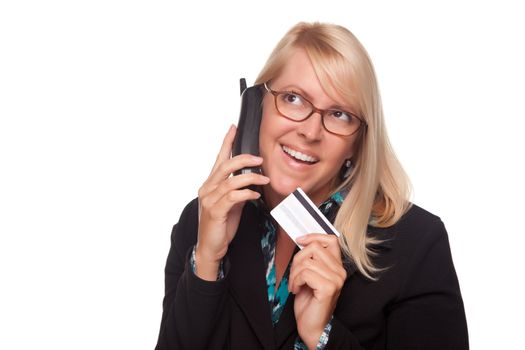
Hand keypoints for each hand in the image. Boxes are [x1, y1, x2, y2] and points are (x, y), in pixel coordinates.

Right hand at [196, 125, 269, 279]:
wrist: (210, 247)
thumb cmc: (221, 225)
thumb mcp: (231, 204)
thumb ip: (237, 190)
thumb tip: (251, 181)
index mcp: (210, 184)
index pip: (219, 159)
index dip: (226, 142)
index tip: (233, 128)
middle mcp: (207, 189)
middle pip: (225, 166)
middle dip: (244, 159)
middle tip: (259, 158)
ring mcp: (209, 200)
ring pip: (230, 181)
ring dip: (250, 178)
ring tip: (265, 179)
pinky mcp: (215, 211)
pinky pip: (233, 197)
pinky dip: (246, 193)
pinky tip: (255, 194)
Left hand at [288, 234, 346, 348]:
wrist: (312, 326)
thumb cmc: (309, 301)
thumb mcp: (309, 274)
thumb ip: (311, 259)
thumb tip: (302, 241)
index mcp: (337, 266)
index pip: (331, 240)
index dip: (314, 236)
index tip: (300, 240)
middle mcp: (340, 271)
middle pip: (314, 247)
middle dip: (297, 259)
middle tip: (294, 274)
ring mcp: (336, 279)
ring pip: (307, 261)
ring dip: (294, 273)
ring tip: (295, 284)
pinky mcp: (328, 288)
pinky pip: (305, 273)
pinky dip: (295, 280)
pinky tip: (296, 290)